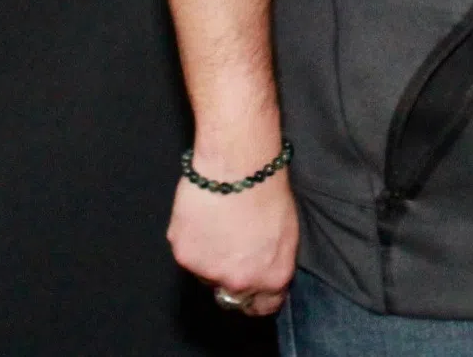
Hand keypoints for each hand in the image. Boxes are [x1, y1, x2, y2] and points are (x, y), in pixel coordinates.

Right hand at [166, 166, 298, 317]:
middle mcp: (239, 282)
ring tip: (217, 223)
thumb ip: (273, 262)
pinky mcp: (184, 255)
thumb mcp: (288, 233)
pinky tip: (202, 217)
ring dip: (209, 257)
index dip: (257, 296)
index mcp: (272, 277)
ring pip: (205, 274)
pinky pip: (187, 253)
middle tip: (231, 246)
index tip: (252, 286)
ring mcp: (208, 272)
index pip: (263, 306)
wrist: (238, 166)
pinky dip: (192, 239)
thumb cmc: (268, 190)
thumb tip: (261, 271)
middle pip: (230, 293)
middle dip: (231, 276)